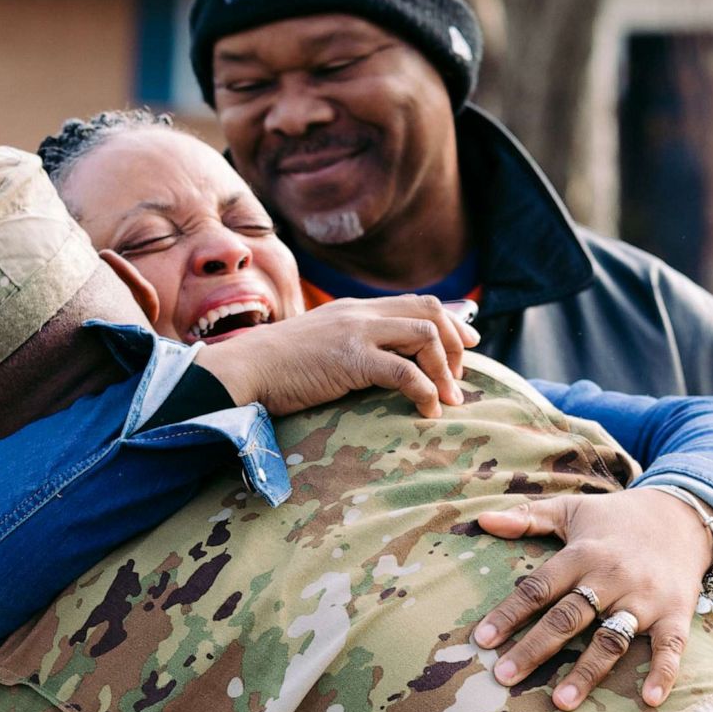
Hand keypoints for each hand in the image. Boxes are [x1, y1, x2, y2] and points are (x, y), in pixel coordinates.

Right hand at [195, 295, 480, 417]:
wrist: (245, 368)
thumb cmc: (276, 367)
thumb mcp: (318, 346)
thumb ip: (348, 345)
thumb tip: (376, 366)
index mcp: (354, 309)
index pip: (414, 302)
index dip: (449, 320)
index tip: (468, 342)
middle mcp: (360, 313)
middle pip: (429, 311)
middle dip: (454, 343)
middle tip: (459, 378)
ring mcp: (356, 332)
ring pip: (424, 334)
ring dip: (445, 369)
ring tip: (447, 399)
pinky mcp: (350, 359)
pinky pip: (405, 371)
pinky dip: (425, 390)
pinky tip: (427, 410)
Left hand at [471, 490, 712, 710]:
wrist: (682, 515)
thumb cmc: (615, 518)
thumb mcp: (571, 509)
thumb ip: (527, 516)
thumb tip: (482, 520)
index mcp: (582, 553)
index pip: (538, 587)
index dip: (509, 613)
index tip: (482, 640)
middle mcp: (611, 577)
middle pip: (567, 617)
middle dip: (534, 648)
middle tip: (504, 676)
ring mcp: (644, 598)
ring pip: (611, 638)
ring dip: (587, 671)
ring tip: (560, 701)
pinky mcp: (675, 613)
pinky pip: (669, 646)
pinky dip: (663, 673)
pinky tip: (649, 699)